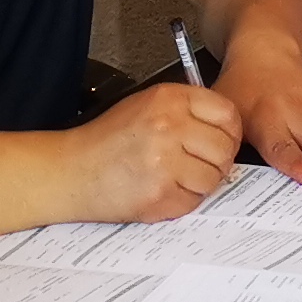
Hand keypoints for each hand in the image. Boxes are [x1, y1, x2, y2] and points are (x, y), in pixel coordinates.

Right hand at [66, 81, 242, 223]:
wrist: (70, 171)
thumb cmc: (106, 140)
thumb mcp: (146, 105)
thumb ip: (186, 110)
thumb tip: (224, 128)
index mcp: (170, 99)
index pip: (227, 114)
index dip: (230, 132)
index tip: (225, 141)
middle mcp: (170, 126)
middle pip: (225, 149)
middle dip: (218, 161)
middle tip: (202, 165)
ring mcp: (165, 162)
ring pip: (213, 178)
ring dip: (201, 183)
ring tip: (178, 178)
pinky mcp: (159, 194)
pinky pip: (193, 202)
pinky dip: (183, 202)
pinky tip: (164, 191)